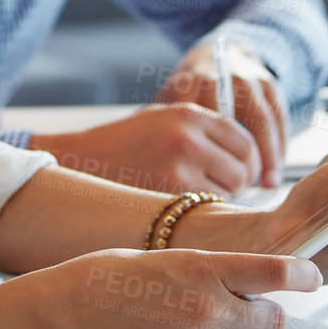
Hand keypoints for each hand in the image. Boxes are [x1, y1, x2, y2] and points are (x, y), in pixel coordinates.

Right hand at [30, 104, 262, 196]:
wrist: (80, 160)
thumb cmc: (125, 143)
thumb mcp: (164, 119)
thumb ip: (202, 130)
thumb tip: (244, 152)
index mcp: (189, 114)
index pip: (244, 140)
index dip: (247, 161)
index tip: (242, 173)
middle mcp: (188, 138)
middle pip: (242, 169)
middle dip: (238, 184)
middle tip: (222, 192)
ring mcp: (178, 169)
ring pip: (228, 194)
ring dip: (221, 201)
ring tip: (198, 200)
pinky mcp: (166, 196)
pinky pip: (204, 210)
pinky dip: (201, 214)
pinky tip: (183, 210)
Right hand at [43, 247, 321, 328]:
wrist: (75, 310)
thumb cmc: (119, 274)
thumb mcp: (175, 258)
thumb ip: (218, 272)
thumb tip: (254, 288)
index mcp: (207, 269)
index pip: (273, 273)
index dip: (301, 274)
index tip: (313, 276)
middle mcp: (210, 308)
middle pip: (272, 319)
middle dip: (266, 312)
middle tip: (246, 301)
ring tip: (196, 315)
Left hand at [155, 42, 287, 187]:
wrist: (217, 53)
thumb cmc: (188, 90)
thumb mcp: (169, 100)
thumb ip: (160, 125)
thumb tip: (145, 164)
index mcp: (191, 83)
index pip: (202, 122)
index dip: (209, 156)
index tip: (210, 184)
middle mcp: (222, 76)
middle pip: (235, 122)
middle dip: (240, 158)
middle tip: (242, 189)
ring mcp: (249, 77)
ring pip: (264, 119)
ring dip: (269, 155)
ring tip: (268, 185)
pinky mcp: (271, 82)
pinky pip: (280, 116)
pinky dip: (281, 144)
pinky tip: (277, 168)